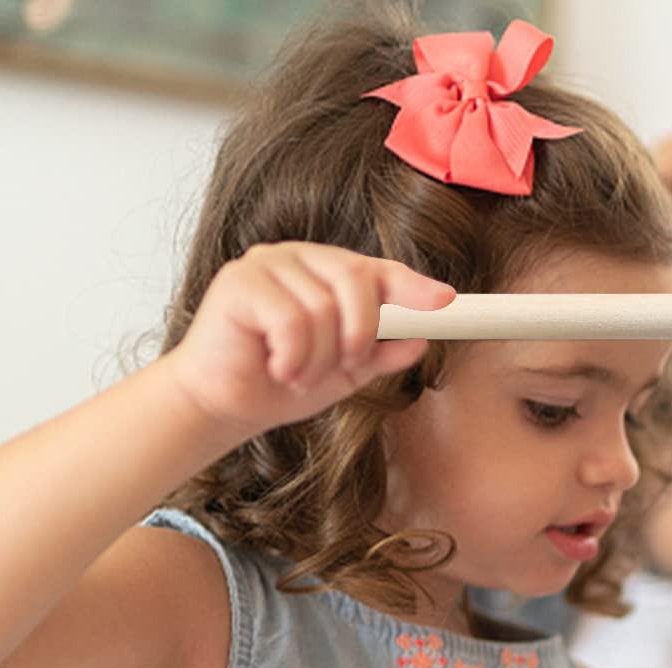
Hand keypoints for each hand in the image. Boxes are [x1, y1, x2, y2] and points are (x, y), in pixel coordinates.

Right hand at [161, 242, 455, 437]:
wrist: (226, 404)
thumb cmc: (282, 381)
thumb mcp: (347, 373)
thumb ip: (382, 354)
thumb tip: (421, 340)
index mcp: (328, 274)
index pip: (378, 270)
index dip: (413, 286)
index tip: (445, 301)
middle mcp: (300, 259)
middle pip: (356, 279)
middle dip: (360, 333)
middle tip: (343, 365)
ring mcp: (267, 264)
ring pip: (323, 308)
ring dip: (319, 358)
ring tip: (298, 374)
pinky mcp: (239, 281)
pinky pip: (290, 320)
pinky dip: (293, 357)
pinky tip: (279, 368)